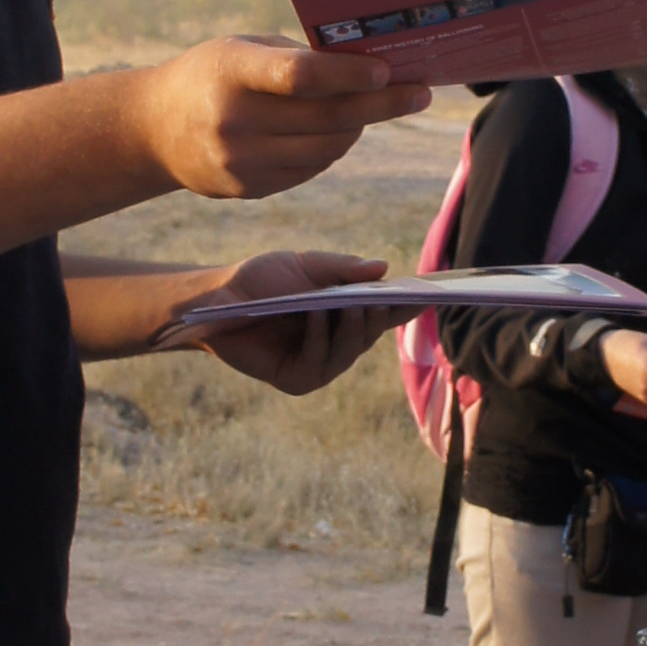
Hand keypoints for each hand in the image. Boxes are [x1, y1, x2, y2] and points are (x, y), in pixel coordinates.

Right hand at [139, 38, 434, 200]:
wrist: (154, 129)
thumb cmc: (211, 74)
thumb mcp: (241, 49)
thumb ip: (295, 56)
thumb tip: (367, 67)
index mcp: (230, 71)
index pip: (300, 76)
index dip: (348, 75)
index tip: (386, 71)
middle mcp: (234, 121)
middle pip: (325, 118)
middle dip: (380, 105)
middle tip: (418, 93)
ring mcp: (241, 162)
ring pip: (326, 149)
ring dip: (358, 127)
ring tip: (373, 108)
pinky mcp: (249, 188)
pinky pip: (310, 169)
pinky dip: (331, 148)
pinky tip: (338, 130)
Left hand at [181, 248, 392, 396]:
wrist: (216, 299)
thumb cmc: (261, 280)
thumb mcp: (305, 266)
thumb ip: (342, 269)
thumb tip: (384, 269)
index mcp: (343, 315)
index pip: (383, 314)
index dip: (406, 308)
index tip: (430, 296)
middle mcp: (335, 343)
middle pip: (369, 335)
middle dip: (377, 319)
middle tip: (383, 301)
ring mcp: (317, 365)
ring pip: (349, 352)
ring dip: (351, 329)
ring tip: (354, 306)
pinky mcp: (294, 379)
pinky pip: (318, 362)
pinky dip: (319, 338)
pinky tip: (317, 316)